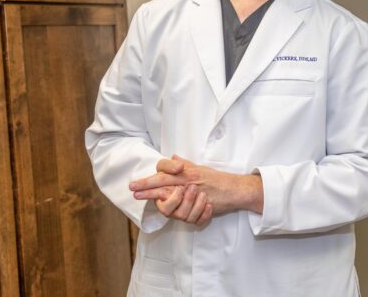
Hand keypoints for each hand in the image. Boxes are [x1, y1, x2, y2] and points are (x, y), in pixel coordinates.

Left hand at [129, 155, 263, 214]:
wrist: (235, 189)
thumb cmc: (218, 180)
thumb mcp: (200, 169)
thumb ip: (186, 165)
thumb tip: (173, 158)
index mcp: (187, 171)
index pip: (166, 171)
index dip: (151, 176)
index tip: (138, 181)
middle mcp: (188, 179)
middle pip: (164, 180)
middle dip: (146, 184)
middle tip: (132, 188)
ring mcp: (193, 190)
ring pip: (170, 192)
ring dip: (153, 195)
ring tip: (139, 197)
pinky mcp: (198, 202)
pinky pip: (184, 207)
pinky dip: (173, 207)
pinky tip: (163, 208)